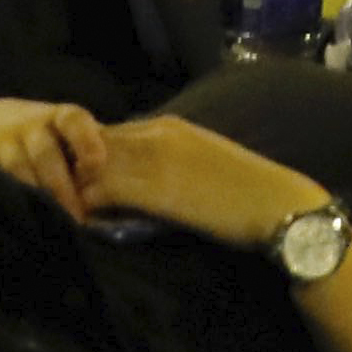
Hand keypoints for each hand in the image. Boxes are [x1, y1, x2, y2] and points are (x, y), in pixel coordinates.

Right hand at [0, 93, 109, 215]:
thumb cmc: (38, 138)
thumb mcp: (62, 135)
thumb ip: (88, 156)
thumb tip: (121, 192)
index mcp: (58, 118)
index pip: (74, 120)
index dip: (86, 141)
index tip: (96, 165)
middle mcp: (28, 125)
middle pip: (46, 154)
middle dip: (61, 189)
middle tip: (75, 221)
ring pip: (16, 170)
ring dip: (32, 197)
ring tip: (46, 227)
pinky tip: (8, 217)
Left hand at [73, 115, 336, 253]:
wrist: (276, 204)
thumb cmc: (248, 191)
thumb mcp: (205, 162)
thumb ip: (173, 162)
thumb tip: (146, 181)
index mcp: (171, 125)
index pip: (112, 134)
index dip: (95, 160)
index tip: (91, 187)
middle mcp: (157, 133)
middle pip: (95, 145)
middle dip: (79, 173)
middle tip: (76, 204)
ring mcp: (153, 158)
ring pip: (92, 166)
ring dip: (79, 191)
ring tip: (79, 216)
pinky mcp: (152, 188)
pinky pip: (101, 192)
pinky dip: (89, 208)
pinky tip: (90, 225)